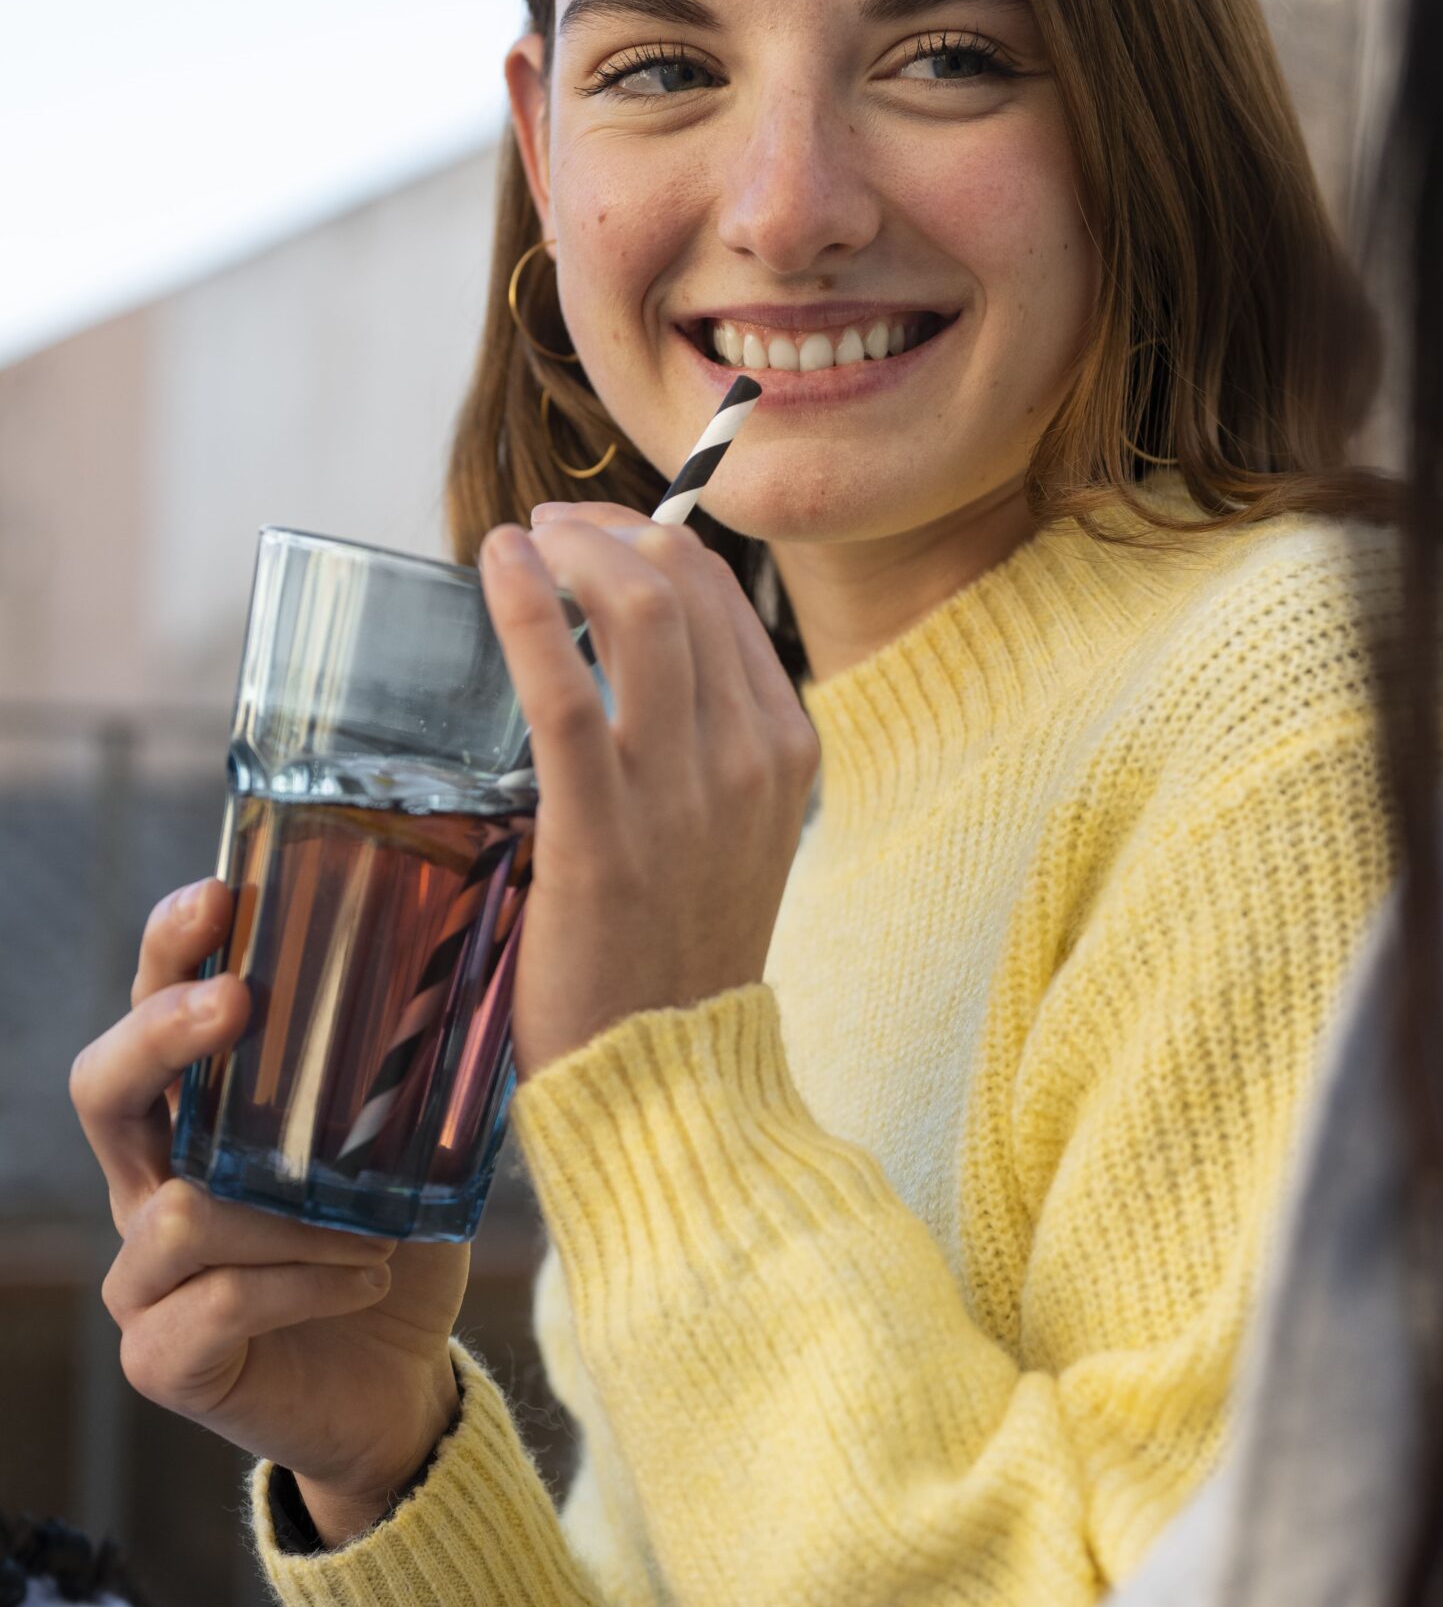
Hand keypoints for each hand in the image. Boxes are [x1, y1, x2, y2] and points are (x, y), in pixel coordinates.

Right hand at [70, 879, 465, 1545]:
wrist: (401, 1391)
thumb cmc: (393, 1255)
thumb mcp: (414, 1154)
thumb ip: (423, 1073)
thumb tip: (503, 956)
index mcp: (197, 1123)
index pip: (151, 1012)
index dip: (167, 951)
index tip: (219, 896)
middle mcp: (150, 1189)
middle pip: (101, 1091)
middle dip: (162, 1035)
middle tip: (239, 1002)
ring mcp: (145, 1280)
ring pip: (177, 1214)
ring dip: (287, 1217)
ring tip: (373, 1234)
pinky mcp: (166, 1359)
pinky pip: (211, 1305)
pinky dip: (298, 1287)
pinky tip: (362, 1282)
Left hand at [479, 502, 819, 1078]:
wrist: (670, 1076)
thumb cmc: (675, 956)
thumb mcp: (728, 836)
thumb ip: (701, 751)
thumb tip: (629, 667)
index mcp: (785, 750)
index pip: (721, 599)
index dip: (646, 541)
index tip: (589, 536)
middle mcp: (748, 757)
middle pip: (682, 582)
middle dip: (604, 529)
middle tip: (545, 529)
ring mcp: (683, 792)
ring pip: (636, 609)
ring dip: (568, 548)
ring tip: (517, 541)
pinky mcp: (604, 830)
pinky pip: (564, 688)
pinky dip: (522, 608)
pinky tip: (493, 569)